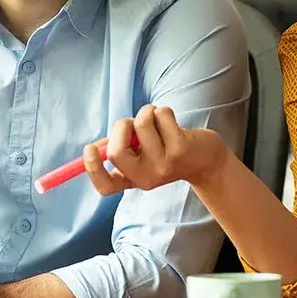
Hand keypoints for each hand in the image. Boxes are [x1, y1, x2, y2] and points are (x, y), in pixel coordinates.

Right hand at [82, 104, 230, 195]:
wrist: (206, 159)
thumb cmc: (167, 149)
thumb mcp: (142, 155)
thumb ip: (119, 148)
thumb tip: (94, 147)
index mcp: (132, 180)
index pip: (105, 186)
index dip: (92, 169)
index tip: (90, 149)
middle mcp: (146, 178)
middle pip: (117, 152)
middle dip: (121, 126)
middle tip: (132, 123)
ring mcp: (164, 166)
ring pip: (141, 124)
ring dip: (147, 112)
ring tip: (157, 119)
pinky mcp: (180, 150)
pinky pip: (160, 116)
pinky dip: (163, 111)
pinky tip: (172, 121)